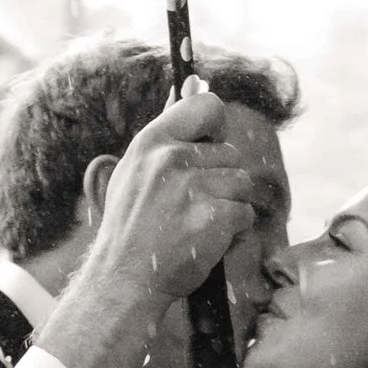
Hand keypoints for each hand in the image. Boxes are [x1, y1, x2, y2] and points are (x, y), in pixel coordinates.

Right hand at [34, 83, 289, 367]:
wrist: (122, 282)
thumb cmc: (132, 231)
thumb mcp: (137, 172)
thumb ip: (169, 132)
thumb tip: (194, 84)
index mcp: (151, 142)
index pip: (208, 106)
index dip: (217, 128)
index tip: (209, 148)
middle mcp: (171, 157)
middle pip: (232, 154)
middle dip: (223, 182)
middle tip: (191, 209)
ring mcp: (192, 186)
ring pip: (242, 184)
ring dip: (230, 208)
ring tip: (196, 227)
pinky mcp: (213, 215)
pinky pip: (245, 215)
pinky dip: (233, 233)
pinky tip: (205, 243)